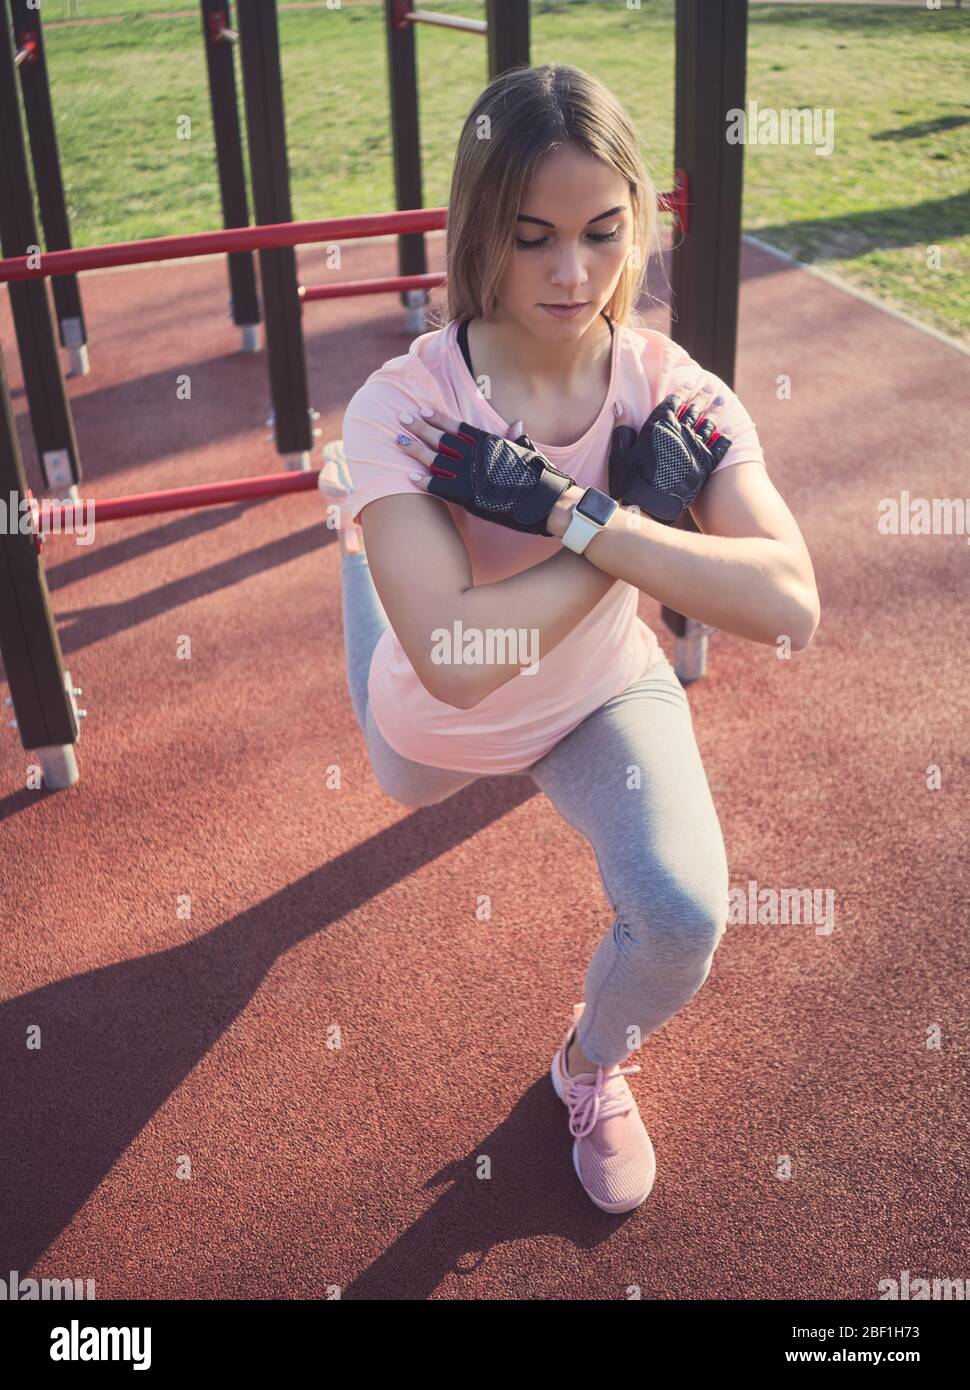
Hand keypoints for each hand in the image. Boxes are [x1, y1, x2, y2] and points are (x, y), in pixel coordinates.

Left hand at [395, 407, 575, 536]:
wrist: (545, 500)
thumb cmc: (540, 477)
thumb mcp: (529, 452)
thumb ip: (517, 438)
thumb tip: (517, 424)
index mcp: (490, 442)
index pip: (458, 426)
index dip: (439, 417)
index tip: (423, 409)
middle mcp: (478, 455)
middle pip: (442, 438)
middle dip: (420, 427)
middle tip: (401, 418)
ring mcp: (472, 475)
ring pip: (437, 459)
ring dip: (416, 450)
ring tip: (398, 440)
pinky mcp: (470, 496)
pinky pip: (441, 486)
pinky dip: (425, 481)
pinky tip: (408, 475)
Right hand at [608, 386, 732, 522]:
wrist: (648, 505)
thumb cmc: (630, 480)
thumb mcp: (620, 452)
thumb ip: (622, 428)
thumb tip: (620, 406)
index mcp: (659, 426)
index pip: (673, 401)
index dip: (682, 390)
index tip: (690, 381)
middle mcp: (679, 433)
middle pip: (694, 409)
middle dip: (703, 396)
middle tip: (711, 387)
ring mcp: (694, 448)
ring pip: (708, 424)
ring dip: (716, 412)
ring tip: (722, 401)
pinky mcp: (704, 465)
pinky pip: (718, 447)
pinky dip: (725, 438)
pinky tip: (730, 431)